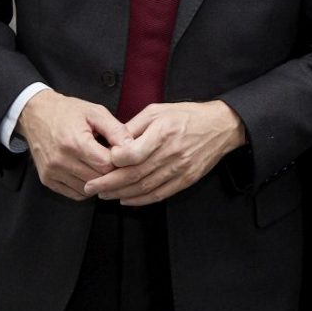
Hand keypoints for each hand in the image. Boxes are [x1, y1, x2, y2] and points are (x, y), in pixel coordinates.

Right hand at [17, 90, 130, 200]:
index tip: (122, 153)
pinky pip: (74, 194)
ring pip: (87, 190)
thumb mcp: (96, 112)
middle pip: (98, 179)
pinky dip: (86, 187)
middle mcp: (60, 161)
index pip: (106, 165)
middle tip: (115, 160)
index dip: (119, 161)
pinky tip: (90, 172)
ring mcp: (52, 173)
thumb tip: (133, 146)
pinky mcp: (47, 180)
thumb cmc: (68, 111)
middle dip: (111, 172)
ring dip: (99, 181)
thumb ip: (116, 130)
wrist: (35, 114)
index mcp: (74, 143)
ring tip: (101, 164)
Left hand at [84, 101, 246, 205]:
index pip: (132, 154)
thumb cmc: (188, 115)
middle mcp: (172, 152)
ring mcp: (180, 168)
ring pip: (144, 188)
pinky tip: (126, 199)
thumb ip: (134, 126)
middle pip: (134, 175)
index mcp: (163, 132)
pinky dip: (140, 200)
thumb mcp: (158, 110)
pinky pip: (159, 194)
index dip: (113, 161)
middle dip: (108, 184)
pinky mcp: (186, 179)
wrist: (221, 126)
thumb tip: (113, 142)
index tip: (102, 161)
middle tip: (90, 187)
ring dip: (120, 194)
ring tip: (104, 194)